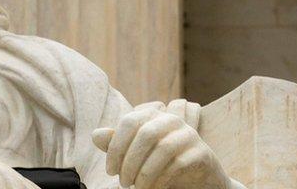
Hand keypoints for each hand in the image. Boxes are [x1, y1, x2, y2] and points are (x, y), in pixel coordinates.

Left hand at [92, 108, 229, 188]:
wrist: (195, 178)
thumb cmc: (158, 162)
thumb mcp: (135, 154)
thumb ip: (115, 144)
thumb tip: (95, 135)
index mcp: (152, 115)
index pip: (129, 122)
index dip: (115, 146)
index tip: (110, 171)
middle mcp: (171, 120)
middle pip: (145, 134)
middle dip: (129, 161)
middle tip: (122, 182)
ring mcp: (188, 134)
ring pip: (162, 148)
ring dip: (144, 172)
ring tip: (136, 187)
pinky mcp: (201, 152)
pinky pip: (177, 164)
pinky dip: (160, 179)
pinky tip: (153, 188)